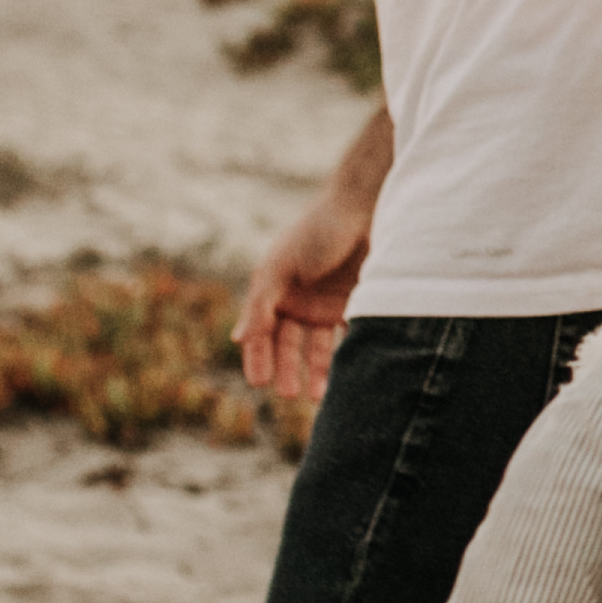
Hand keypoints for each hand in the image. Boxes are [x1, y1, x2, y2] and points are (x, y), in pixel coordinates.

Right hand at [236, 182, 370, 398]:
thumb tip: (236, 340)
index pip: (260, 332)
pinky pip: (345, 337)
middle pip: (287, 344)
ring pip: (316, 347)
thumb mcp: (282, 267)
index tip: (259, 382)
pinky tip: (346, 375)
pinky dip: (344, 357)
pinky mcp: (353, 304)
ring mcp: (325, 304)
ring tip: (317, 395)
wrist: (365, 207)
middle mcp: (297, 301)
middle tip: (288, 395)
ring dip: (316, 370)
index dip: (257, 356)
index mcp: (273, 290)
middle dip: (286, 369)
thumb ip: (260, 304)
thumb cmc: (316, 231)